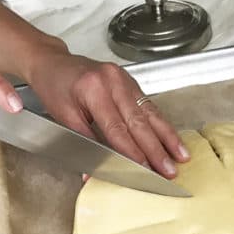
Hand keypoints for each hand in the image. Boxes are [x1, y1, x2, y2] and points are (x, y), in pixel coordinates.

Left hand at [26, 50, 189, 177]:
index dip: (132, 152)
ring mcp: (124, 79)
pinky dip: (162, 125)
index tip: (145, 170)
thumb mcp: (62, 117)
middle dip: (156, 149)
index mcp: (94, 90)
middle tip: (169, 169)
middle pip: (139, 122)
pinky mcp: (130, 82)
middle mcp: (113, 81)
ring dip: (167, 137)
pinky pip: (149, 105)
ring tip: (181, 156)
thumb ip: (83, 143)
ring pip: (151, 113)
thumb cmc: (54, 88)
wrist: (52, 62)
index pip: (117, 128)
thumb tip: (95, 172)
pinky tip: (172, 139)